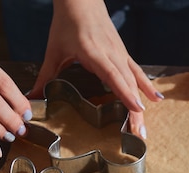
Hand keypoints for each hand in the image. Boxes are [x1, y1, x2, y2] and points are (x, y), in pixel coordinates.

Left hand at [29, 0, 162, 138]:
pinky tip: (156, 99)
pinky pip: (137, 72)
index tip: (136, 109)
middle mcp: (111, 53)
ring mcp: (120, 53)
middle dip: (135, 110)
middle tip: (139, 133)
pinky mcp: (123, 53)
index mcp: (94, 52)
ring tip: (145, 127)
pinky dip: (146, 86)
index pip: (113, 75)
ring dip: (142, 104)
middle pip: (127, 84)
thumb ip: (45, 76)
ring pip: (134, 81)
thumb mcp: (54, 50)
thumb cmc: (67, 22)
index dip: (125, 92)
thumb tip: (32, 97)